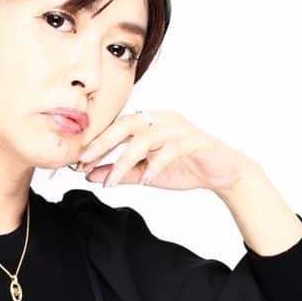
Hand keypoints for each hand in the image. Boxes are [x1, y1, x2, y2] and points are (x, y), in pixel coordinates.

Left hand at [77, 109, 253, 191]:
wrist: (223, 174)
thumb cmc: (184, 168)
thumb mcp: (146, 173)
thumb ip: (120, 173)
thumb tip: (90, 176)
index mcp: (149, 122)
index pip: (117, 126)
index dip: (97, 142)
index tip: (78, 161)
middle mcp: (163, 119)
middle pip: (127, 124)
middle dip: (103, 143)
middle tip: (85, 162)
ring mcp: (180, 128)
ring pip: (145, 138)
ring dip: (124, 160)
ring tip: (111, 181)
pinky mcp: (196, 140)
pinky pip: (170, 150)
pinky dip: (155, 165)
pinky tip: (144, 181)